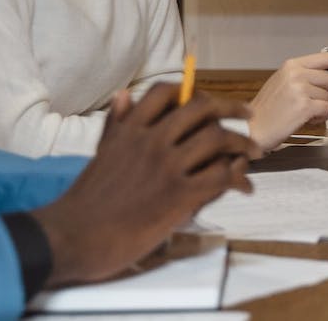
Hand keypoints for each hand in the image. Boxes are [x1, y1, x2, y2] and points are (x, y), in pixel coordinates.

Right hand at [32, 83, 257, 285]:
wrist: (73, 237)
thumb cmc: (86, 200)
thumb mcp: (101, 153)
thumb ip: (117, 124)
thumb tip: (125, 94)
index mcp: (130, 129)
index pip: (166, 93)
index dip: (193, 91)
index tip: (210, 100)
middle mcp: (150, 140)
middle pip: (202, 108)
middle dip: (231, 107)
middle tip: (247, 115)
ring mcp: (165, 165)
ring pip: (218, 138)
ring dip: (242, 143)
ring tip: (253, 153)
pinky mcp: (178, 194)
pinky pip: (221, 175)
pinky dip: (239, 179)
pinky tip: (244, 188)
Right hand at [248, 51, 327, 147]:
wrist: (253, 128)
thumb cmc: (268, 110)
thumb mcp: (282, 82)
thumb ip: (303, 74)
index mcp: (291, 65)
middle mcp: (296, 74)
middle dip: (324, 92)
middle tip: (307, 101)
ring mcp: (300, 89)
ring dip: (320, 107)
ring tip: (301, 111)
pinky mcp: (305, 106)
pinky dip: (320, 117)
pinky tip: (304, 119)